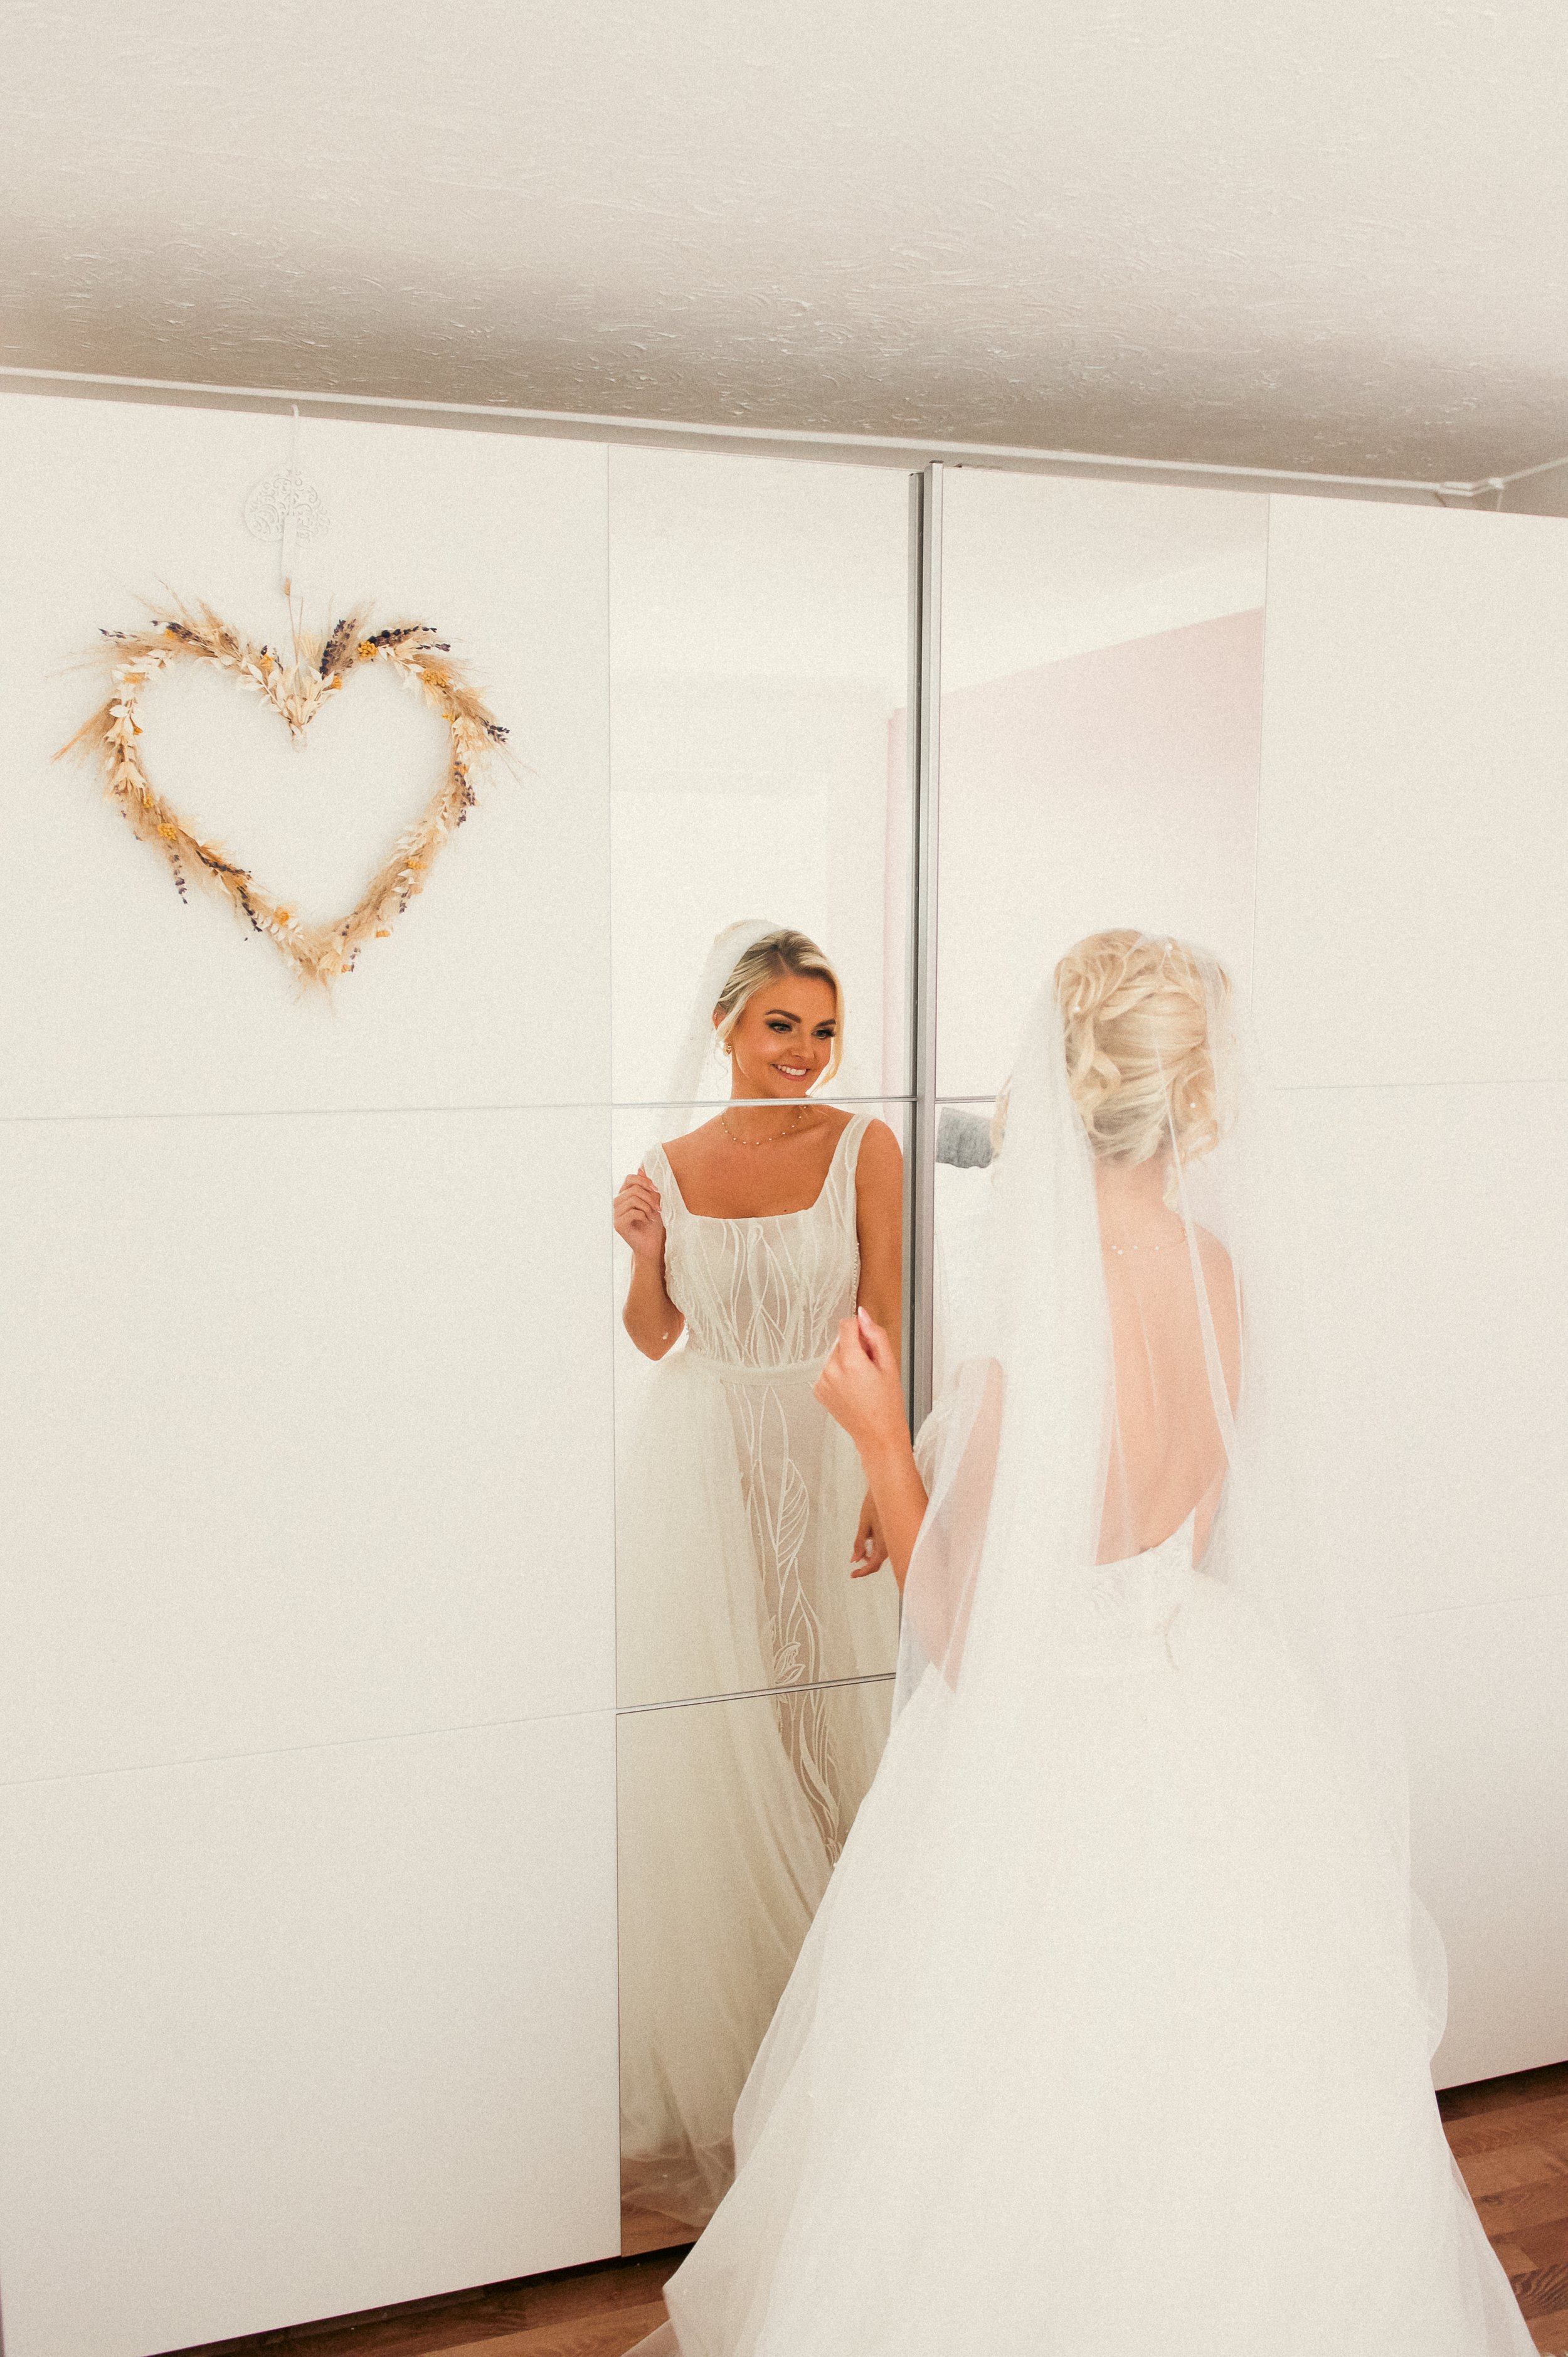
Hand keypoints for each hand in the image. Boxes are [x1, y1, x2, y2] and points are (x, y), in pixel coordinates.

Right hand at [613, 1170, 666, 1261]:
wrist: (652, 1245)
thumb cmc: (653, 1224)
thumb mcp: (654, 1202)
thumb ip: (648, 1187)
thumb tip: (640, 1168)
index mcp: (624, 1195)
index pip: (629, 1178)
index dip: (644, 1181)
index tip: (656, 1190)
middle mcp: (618, 1203)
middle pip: (633, 1189)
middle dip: (649, 1197)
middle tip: (658, 1208)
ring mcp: (616, 1214)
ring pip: (633, 1199)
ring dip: (647, 1207)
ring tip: (653, 1215)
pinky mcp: (618, 1225)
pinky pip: (633, 1212)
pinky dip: (644, 1216)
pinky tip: (647, 1221)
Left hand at [815, 1307, 908, 1459]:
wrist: (877, 1434)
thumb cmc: (887, 1405)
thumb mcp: (889, 1365)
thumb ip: (876, 1335)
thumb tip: (863, 1315)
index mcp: (850, 1361)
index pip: (846, 1325)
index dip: (861, 1330)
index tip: (869, 1343)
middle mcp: (831, 1370)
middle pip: (841, 1342)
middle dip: (856, 1349)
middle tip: (870, 1370)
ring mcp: (822, 1381)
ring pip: (835, 1357)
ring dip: (847, 1362)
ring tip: (862, 1382)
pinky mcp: (819, 1390)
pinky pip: (829, 1371)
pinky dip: (839, 1375)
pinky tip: (852, 1389)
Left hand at [851, 1487, 887, 1577]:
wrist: (889, 1488)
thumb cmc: (876, 1503)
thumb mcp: (864, 1523)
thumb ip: (859, 1543)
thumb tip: (854, 1560)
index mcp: (884, 1543)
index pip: (874, 1565)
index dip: (862, 1572)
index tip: (852, 1574)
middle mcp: (892, 1543)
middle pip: (878, 1561)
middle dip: (866, 1562)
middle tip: (856, 1556)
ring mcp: (895, 1538)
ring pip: (882, 1553)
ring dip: (871, 1552)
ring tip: (864, 1539)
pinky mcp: (895, 1533)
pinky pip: (886, 1545)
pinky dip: (877, 1544)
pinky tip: (872, 1533)